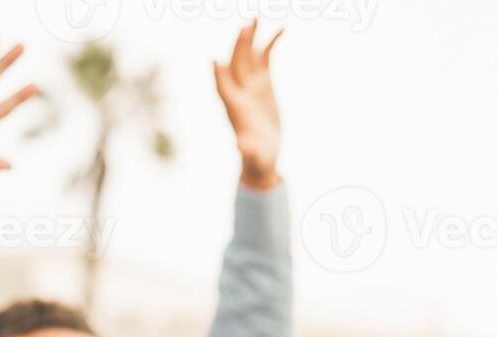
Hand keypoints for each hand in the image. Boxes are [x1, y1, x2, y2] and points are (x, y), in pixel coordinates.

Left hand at [213, 21, 283, 189]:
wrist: (263, 155)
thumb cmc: (257, 158)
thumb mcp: (254, 155)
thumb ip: (247, 149)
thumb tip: (241, 145)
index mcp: (235, 108)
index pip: (224, 89)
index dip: (219, 77)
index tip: (215, 62)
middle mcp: (240, 92)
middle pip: (236, 64)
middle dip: (239, 47)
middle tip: (244, 27)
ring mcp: (251, 84)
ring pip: (248, 56)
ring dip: (250, 38)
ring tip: (255, 18)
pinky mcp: (263, 82)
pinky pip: (265, 57)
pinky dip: (270, 43)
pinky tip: (281, 29)